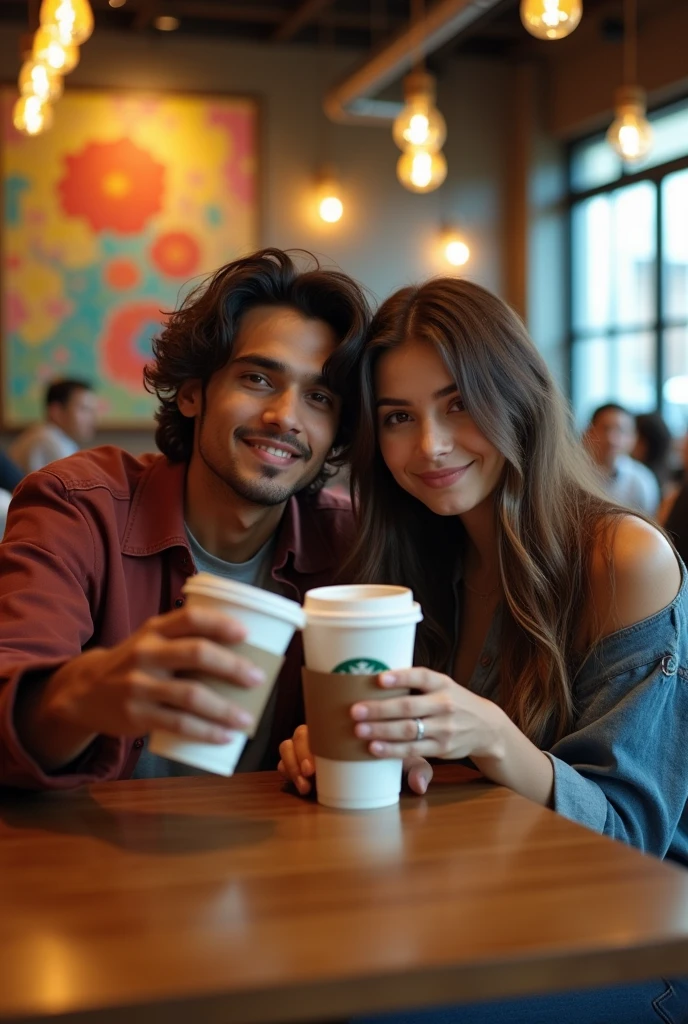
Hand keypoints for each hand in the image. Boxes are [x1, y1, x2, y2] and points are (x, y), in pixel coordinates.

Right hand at [18, 605, 266, 770]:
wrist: (84, 691)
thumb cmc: (135, 663)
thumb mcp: (152, 641)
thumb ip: (186, 640)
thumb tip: (244, 654)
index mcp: (155, 629)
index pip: (191, 618)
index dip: (221, 623)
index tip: (246, 634)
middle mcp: (146, 652)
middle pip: (196, 653)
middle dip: (232, 666)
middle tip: (258, 679)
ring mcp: (140, 684)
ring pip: (190, 695)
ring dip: (224, 708)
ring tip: (247, 718)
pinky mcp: (137, 714)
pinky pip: (178, 723)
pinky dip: (205, 731)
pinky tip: (225, 737)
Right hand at [277, 724, 433, 796]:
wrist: (373, 748)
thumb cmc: (391, 746)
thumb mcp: (406, 754)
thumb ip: (416, 767)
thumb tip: (420, 785)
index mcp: (343, 718)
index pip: (325, 717)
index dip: (320, 738)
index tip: (324, 758)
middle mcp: (321, 726)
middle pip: (301, 732)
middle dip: (302, 753)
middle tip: (312, 771)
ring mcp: (306, 740)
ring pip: (288, 743)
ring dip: (293, 762)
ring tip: (306, 781)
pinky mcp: (296, 754)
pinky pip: (283, 758)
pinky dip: (288, 770)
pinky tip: (300, 786)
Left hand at [350, 668, 504, 761]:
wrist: (486, 727)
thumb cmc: (452, 701)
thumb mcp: (442, 685)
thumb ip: (416, 683)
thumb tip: (375, 677)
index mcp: (442, 683)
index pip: (420, 676)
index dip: (400, 677)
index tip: (379, 678)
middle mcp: (444, 704)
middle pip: (408, 707)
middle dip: (379, 709)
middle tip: (355, 710)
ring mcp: (444, 728)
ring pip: (409, 730)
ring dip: (381, 731)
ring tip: (359, 730)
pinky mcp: (441, 748)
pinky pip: (413, 750)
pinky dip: (392, 750)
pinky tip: (375, 748)